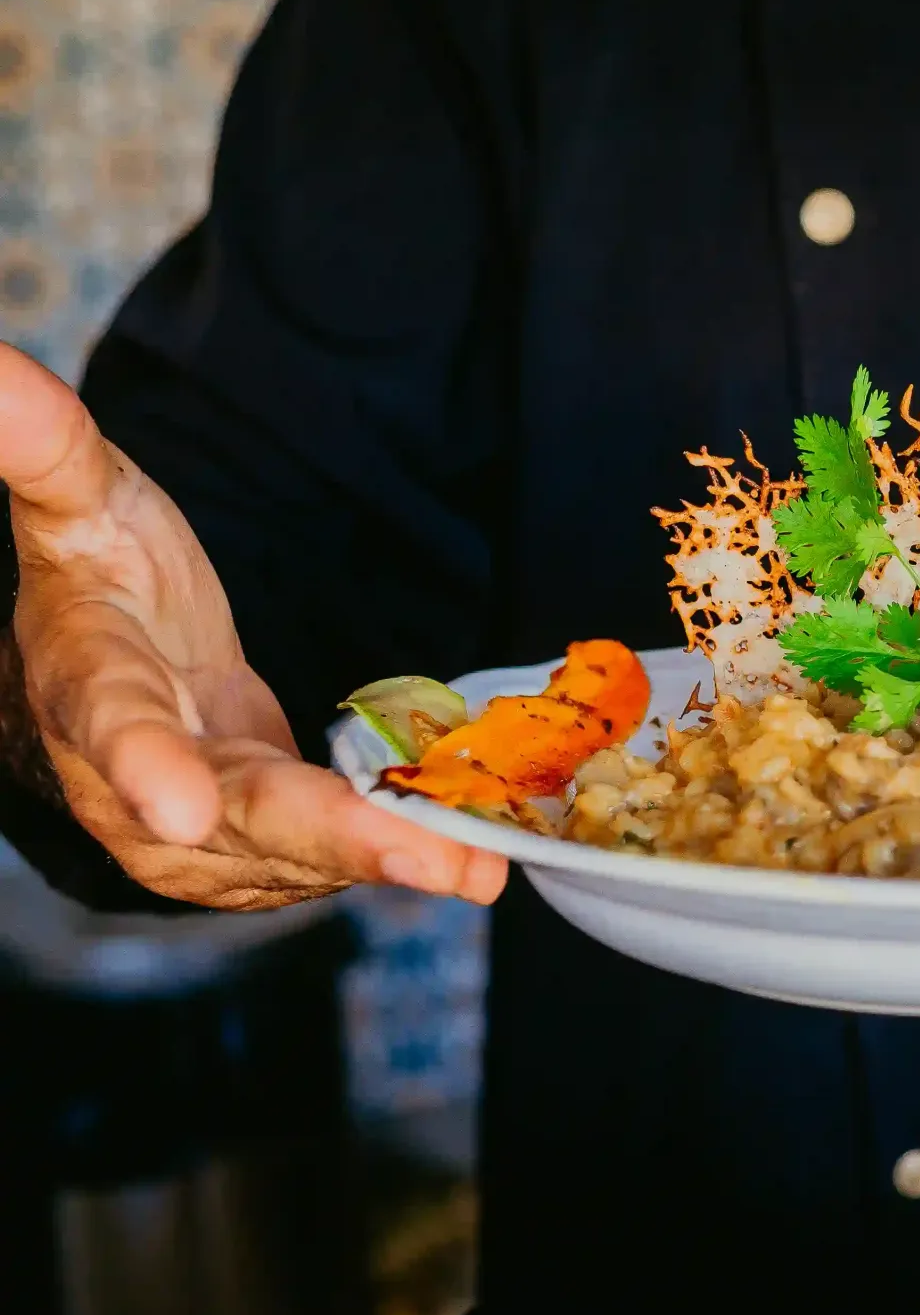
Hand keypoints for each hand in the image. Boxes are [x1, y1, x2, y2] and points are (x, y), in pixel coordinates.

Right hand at [0, 344, 504, 911]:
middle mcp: (137, 785)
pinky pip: (332, 856)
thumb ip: (46, 447)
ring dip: (388, 861)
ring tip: (477, 866)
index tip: (182, 810)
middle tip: (422, 858)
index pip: (109, 725)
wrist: (120, 663)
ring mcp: (201, 835)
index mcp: (89, 687)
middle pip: (238, 815)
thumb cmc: (101, 573)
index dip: (143, 769)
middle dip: (333, 839)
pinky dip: (403, 856)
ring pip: (297, 853)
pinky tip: (476, 858)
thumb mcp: (80, 500)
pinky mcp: (263, 849)